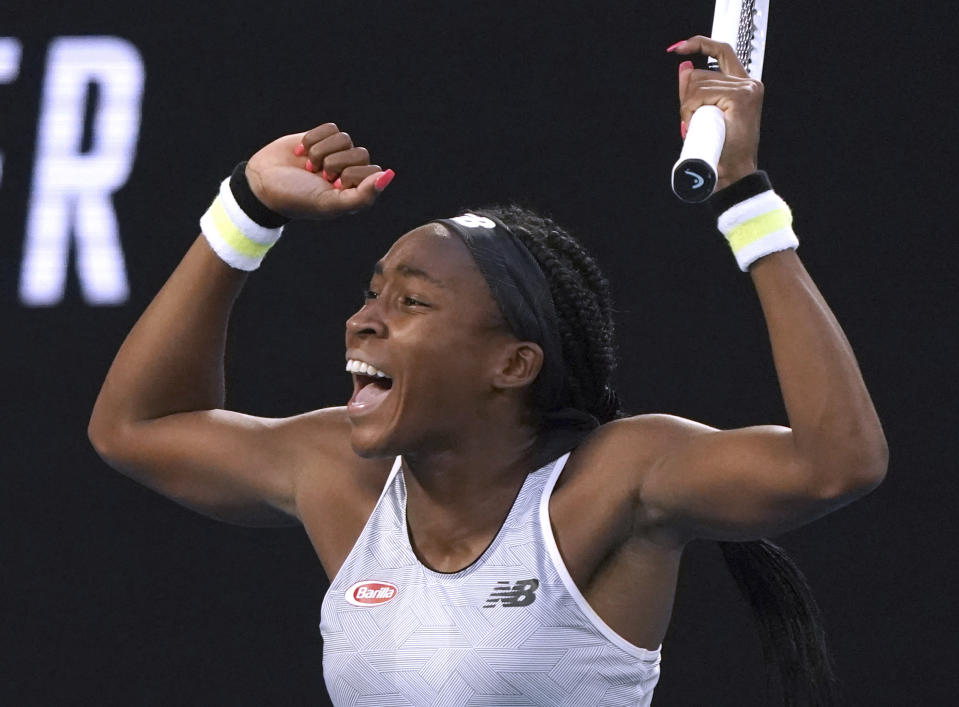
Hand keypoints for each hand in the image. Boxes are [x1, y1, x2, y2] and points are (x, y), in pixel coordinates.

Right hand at [245, 123, 393, 220]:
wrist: (261, 185)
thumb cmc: (297, 199)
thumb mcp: (329, 204)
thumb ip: (362, 196)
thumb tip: (388, 175)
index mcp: (356, 191)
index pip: (373, 171)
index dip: (351, 176)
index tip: (333, 186)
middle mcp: (349, 172)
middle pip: (360, 153)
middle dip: (335, 163)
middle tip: (318, 176)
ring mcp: (335, 154)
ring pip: (345, 138)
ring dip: (322, 151)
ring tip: (308, 166)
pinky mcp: (320, 138)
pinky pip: (330, 128)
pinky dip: (313, 139)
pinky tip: (301, 152)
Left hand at [669, 36, 762, 189]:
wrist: (732, 174)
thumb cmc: (720, 152)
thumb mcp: (702, 115)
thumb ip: (694, 92)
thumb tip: (683, 66)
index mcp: (743, 85)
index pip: (721, 51)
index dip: (699, 44)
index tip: (679, 48)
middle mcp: (748, 83)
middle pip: (699, 73)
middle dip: (686, 98)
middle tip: (692, 122)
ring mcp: (747, 88)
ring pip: (697, 84)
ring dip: (688, 108)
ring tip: (698, 128)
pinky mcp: (740, 97)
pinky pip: (701, 94)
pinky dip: (691, 109)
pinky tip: (698, 124)